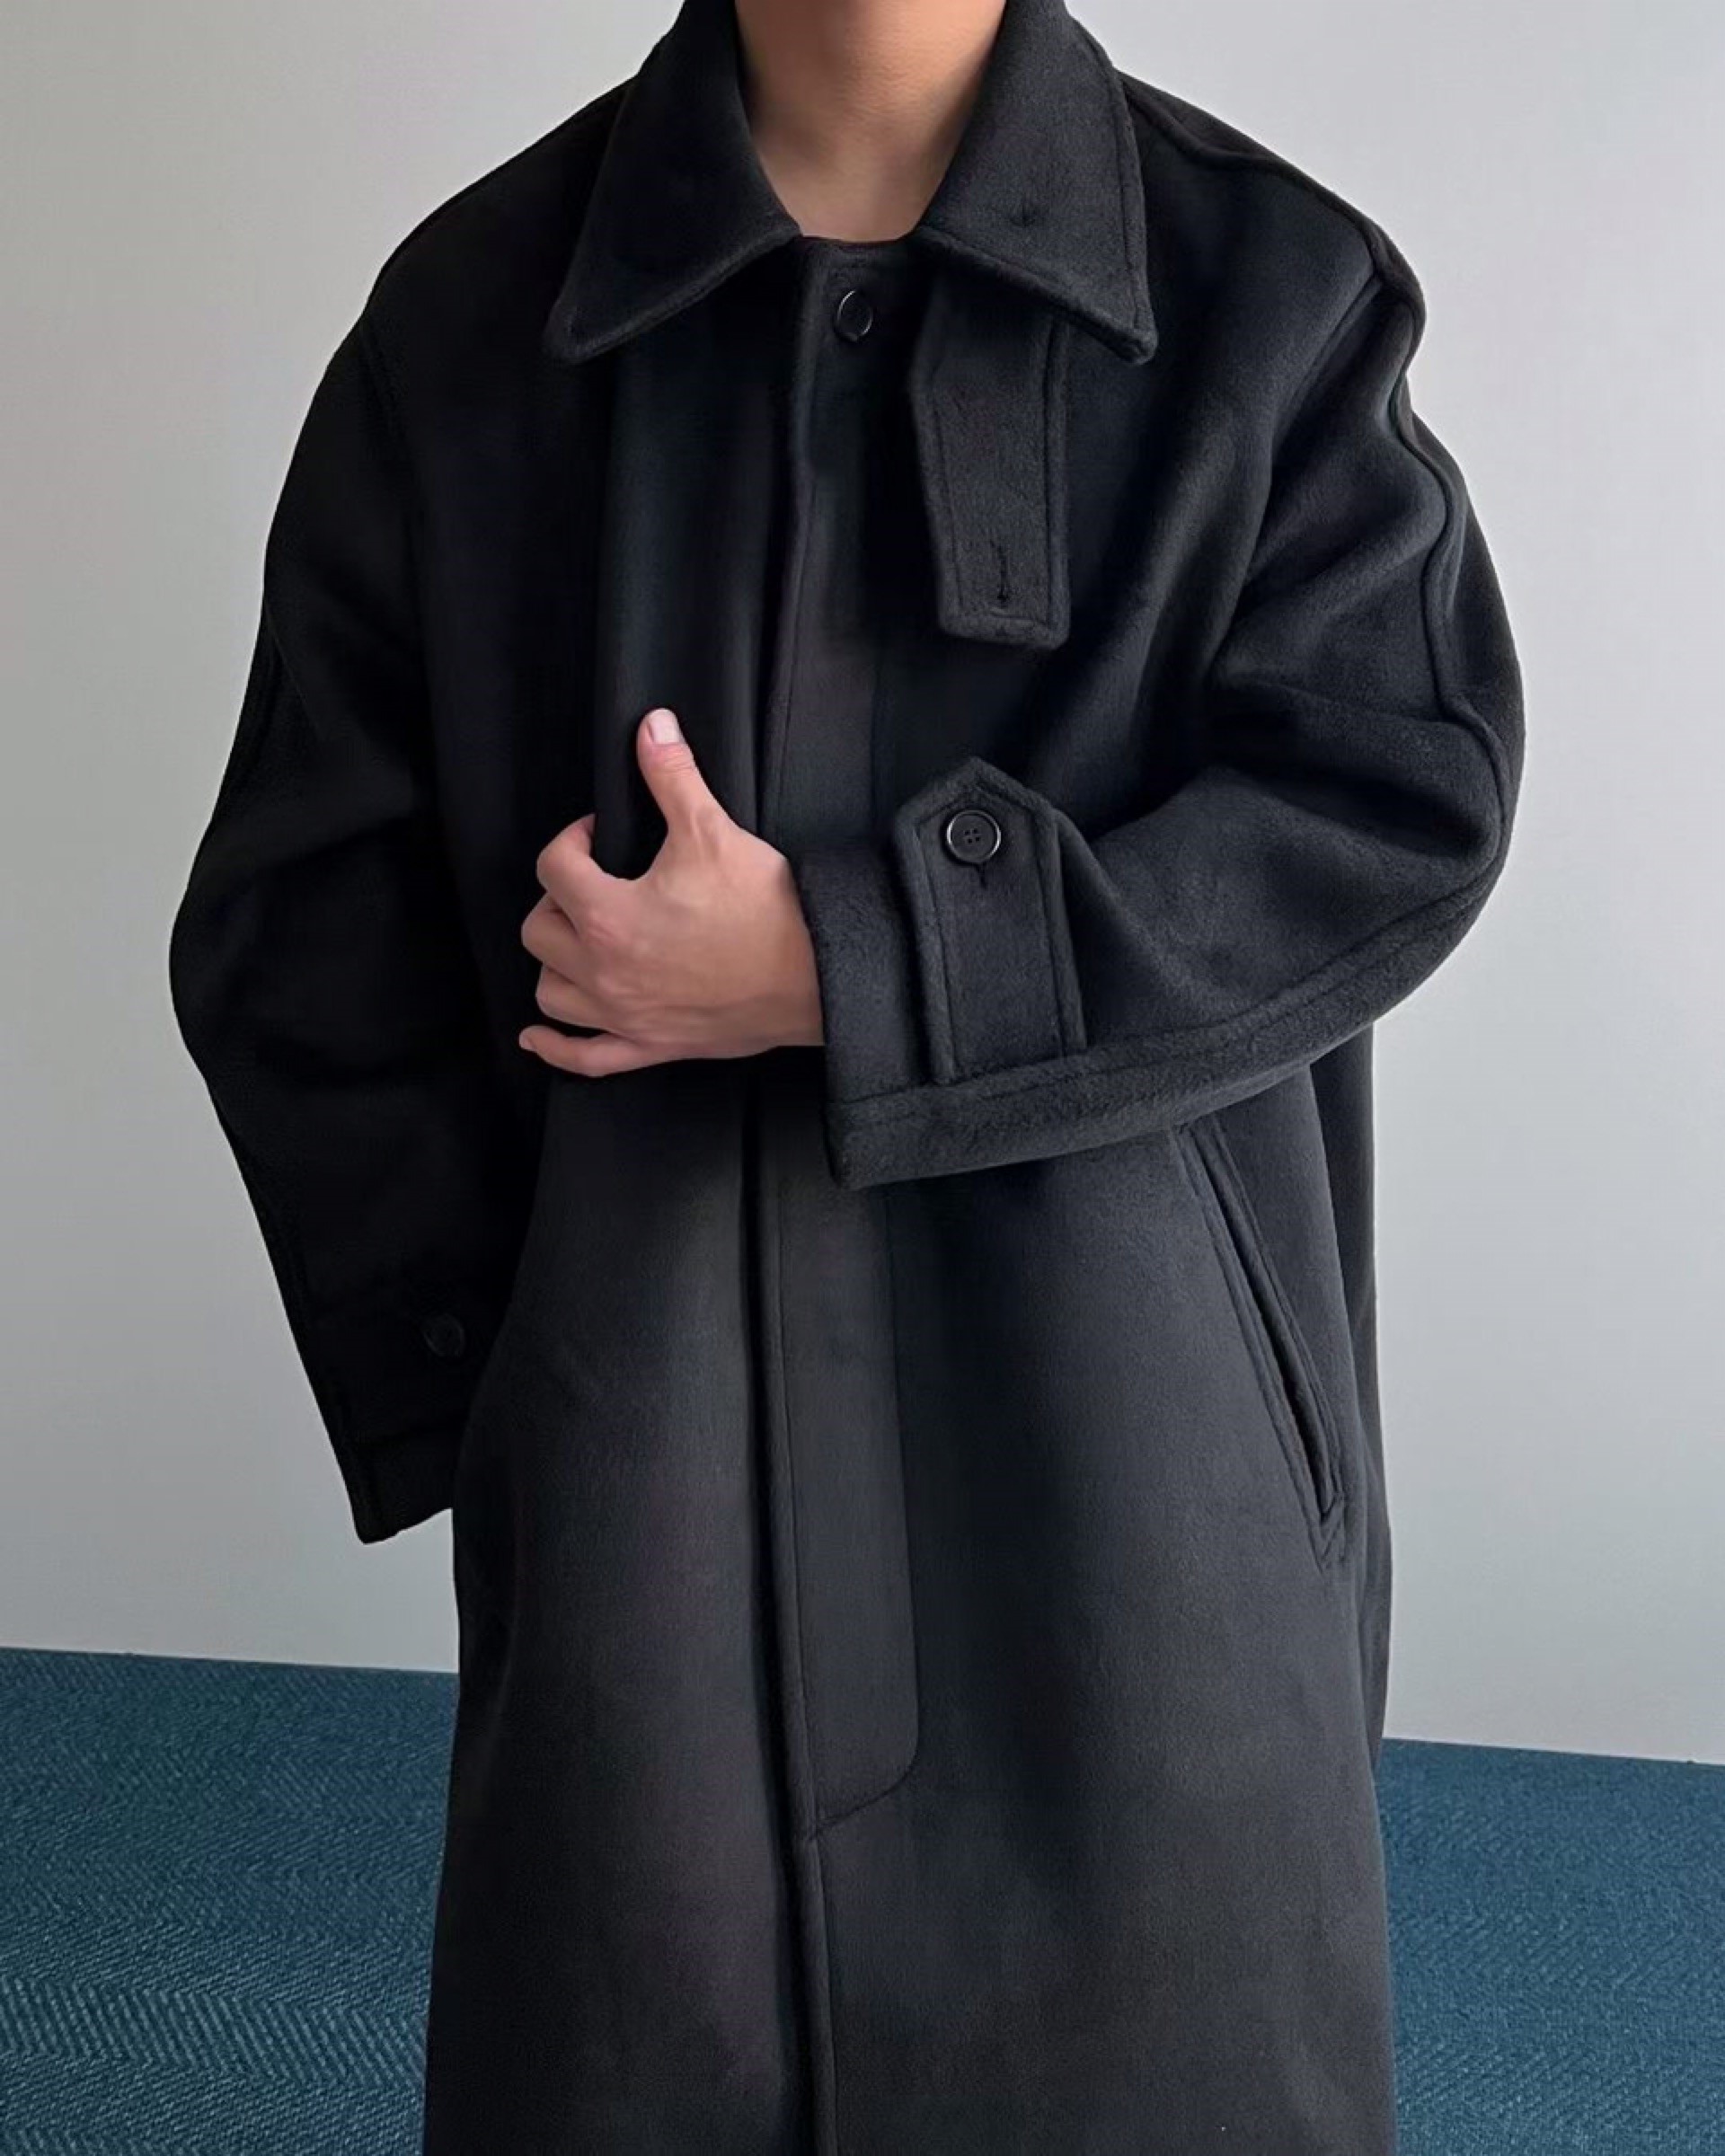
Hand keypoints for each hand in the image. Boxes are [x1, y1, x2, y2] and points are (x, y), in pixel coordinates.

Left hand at [518, 707, 824, 1075]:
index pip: (553, 866)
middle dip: (557, 900)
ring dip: (554, 964)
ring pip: (550, 993)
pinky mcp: (649, 1045)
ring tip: (578, 942)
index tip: (600, 834)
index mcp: (608, 914)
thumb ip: (672, 775)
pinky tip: (536, 1037)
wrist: (814, 975)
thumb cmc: (763, 908)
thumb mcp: (711, 830)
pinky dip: (555, 1049)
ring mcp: (623, 1014)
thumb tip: (651, 725)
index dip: (572, 839)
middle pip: (538, 931)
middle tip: (591, 884)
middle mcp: (602, 970)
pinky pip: (584, 1058)